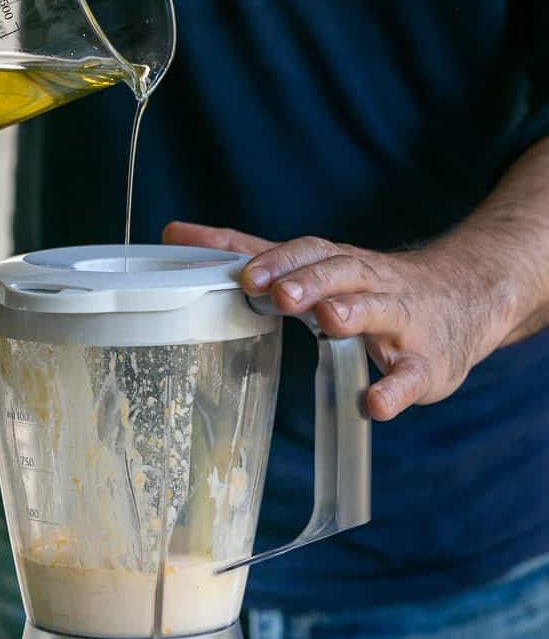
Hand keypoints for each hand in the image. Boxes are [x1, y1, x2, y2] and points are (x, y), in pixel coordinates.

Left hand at [163, 221, 511, 421]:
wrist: (466, 297)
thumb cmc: (370, 285)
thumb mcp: (316, 265)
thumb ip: (249, 253)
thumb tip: (173, 235)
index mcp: (337, 263)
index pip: (302, 251)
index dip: (274, 260)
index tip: (243, 273)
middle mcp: (369, 283)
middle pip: (340, 271)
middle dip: (309, 279)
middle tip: (278, 292)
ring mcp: (401, 322)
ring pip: (379, 310)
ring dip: (353, 313)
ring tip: (329, 320)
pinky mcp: (427, 363)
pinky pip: (412, 376)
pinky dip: (394, 390)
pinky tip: (372, 404)